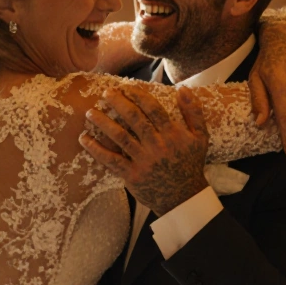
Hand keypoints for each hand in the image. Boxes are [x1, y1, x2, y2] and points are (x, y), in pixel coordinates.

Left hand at [80, 86, 208, 215]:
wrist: (183, 197)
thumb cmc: (190, 163)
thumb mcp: (200, 137)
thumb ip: (194, 112)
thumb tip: (183, 89)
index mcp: (173, 134)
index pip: (153, 109)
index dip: (138, 95)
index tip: (126, 87)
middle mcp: (158, 146)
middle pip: (135, 119)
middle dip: (118, 103)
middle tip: (106, 93)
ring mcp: (144, 161)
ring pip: (120, 137)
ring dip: (103, 123)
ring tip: (90, 113)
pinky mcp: (132, 175)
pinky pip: (111, 160)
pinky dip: (96, 149)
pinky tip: (85, 139)